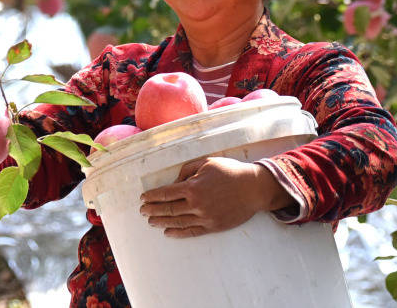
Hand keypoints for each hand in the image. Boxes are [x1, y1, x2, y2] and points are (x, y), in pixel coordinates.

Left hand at [139, 156, 294, 237]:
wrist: (253, 188)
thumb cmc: (229, 172)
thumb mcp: (206, 163)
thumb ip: (187, 170)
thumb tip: (174, 182)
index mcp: (193, 187)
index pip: (166, 193)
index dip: (152, 196)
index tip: (143, 198)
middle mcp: (196, 204)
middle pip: (168, 209)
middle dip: (153, 210)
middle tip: (142, 211)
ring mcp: (205, 217)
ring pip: (178, 222)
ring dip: (162, 222)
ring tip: (151, 222)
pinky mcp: (213, 226)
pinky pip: (192, 232)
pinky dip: (178, 233)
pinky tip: (168, 232)